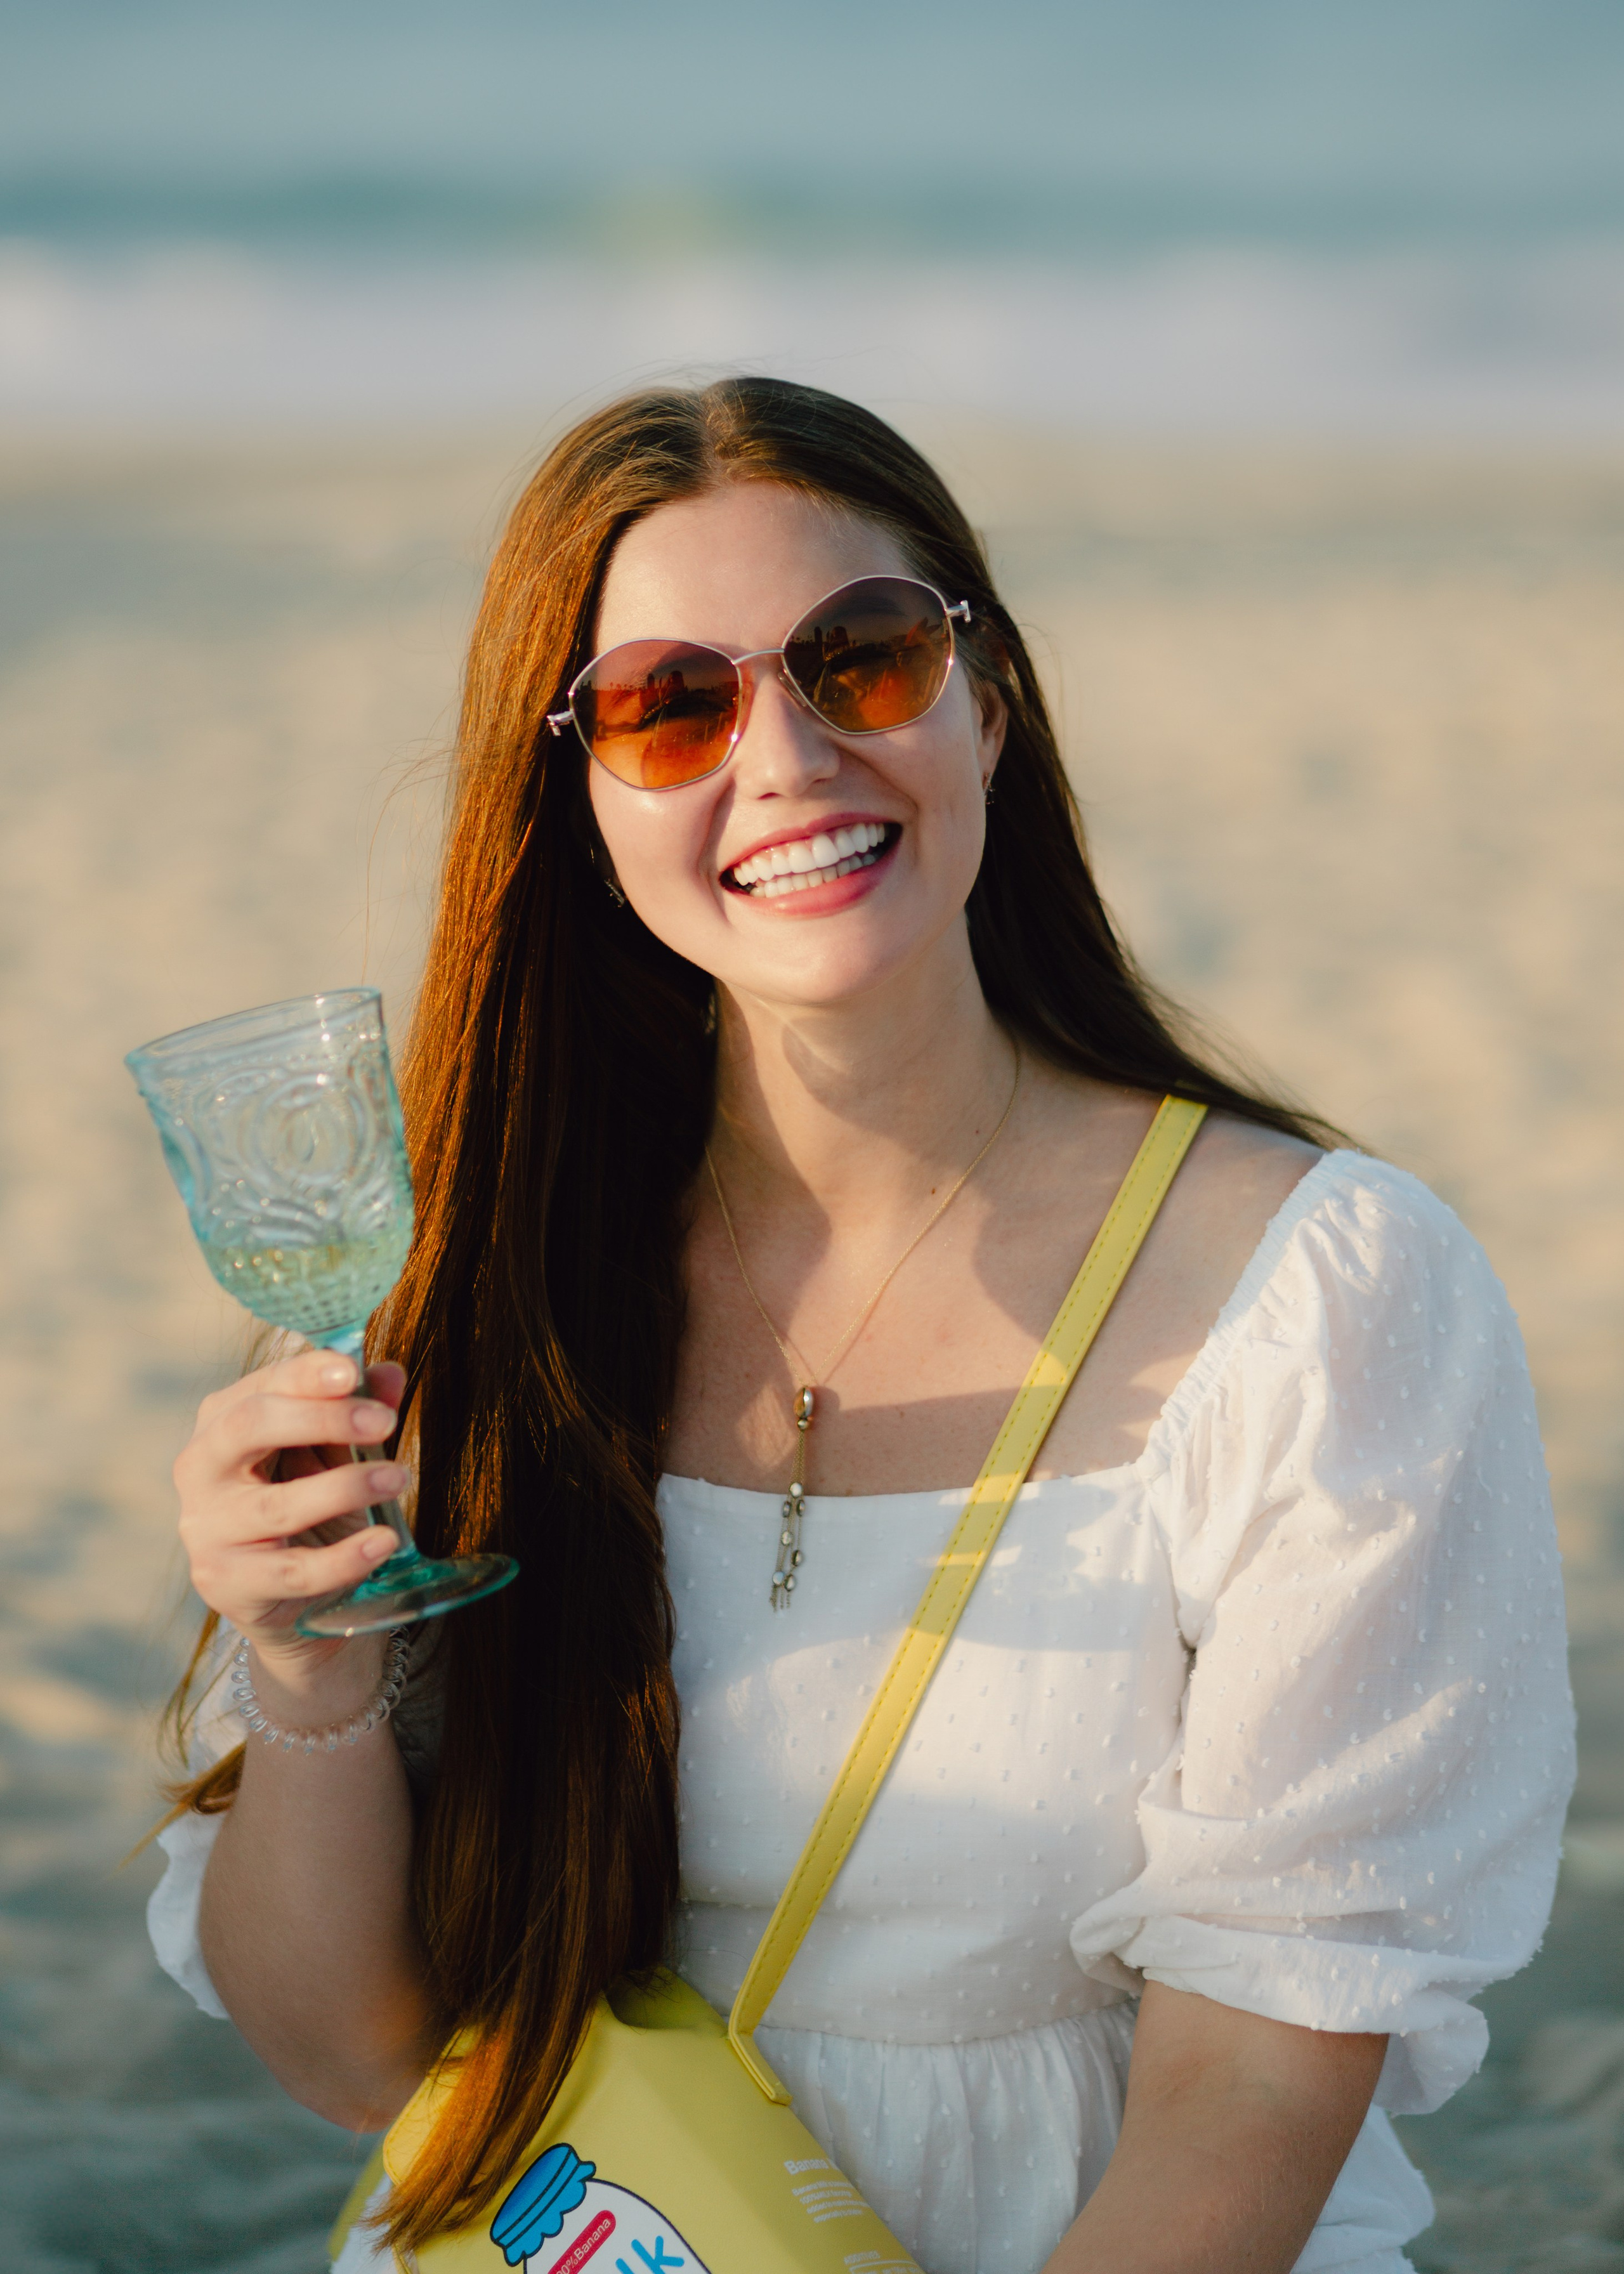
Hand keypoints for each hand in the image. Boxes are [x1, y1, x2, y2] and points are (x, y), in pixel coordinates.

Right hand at [174, 1347, 408, 1687]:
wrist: (278, 1588)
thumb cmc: (301, 1497)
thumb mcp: (329, 1448)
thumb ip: (357, 1409)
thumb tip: (390, 1374)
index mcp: (221, 1420)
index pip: (263, 1386)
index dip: (308, 1375)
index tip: (354, 1372)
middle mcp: (201, 1468)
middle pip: (250, 1427)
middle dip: (323, 1419)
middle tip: (384, 1424)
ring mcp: (207, 1528)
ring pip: (277, 1505)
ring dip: (346, 1488)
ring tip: (397, 1479)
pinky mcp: (228, 1583)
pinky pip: (293, 1570)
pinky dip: (345, 1557)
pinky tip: (383, 1542)